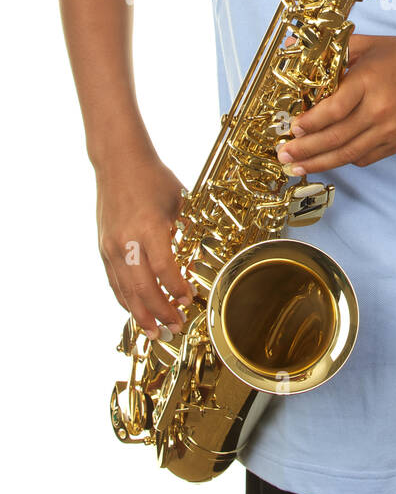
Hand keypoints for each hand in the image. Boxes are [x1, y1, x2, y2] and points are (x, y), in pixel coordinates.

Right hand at [96, 153, 193, 340]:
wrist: (119, 161)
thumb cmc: (153, 177)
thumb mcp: (180, 202)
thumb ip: (185, 231)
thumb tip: (195, 260)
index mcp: (149, 228)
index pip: (164, 271)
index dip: (177, 290)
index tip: (189, 299)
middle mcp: (127, 241)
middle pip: (143, 289)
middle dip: (161, 313)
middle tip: (176, 327)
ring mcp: (111, 246)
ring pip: (125, 291)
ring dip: (141, 315)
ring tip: (156, 332)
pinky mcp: (103, 247)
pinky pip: (114, 281)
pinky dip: (126, 299)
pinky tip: (136, 311)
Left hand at [276, 33, 395, 174]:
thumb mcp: (370, 44)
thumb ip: (333, 48)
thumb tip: (294, 46)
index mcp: (370, 81)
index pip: (334, 109)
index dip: (310, 123)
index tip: (292, 129)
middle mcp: (380, 109)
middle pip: (336, 137)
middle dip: (306, 149)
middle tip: (283, 155)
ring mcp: (390, 130)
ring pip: (348, 154)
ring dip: (320, 163)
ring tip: (297, 167)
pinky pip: (365, 158)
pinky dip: (344, 161)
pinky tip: (327, 160)